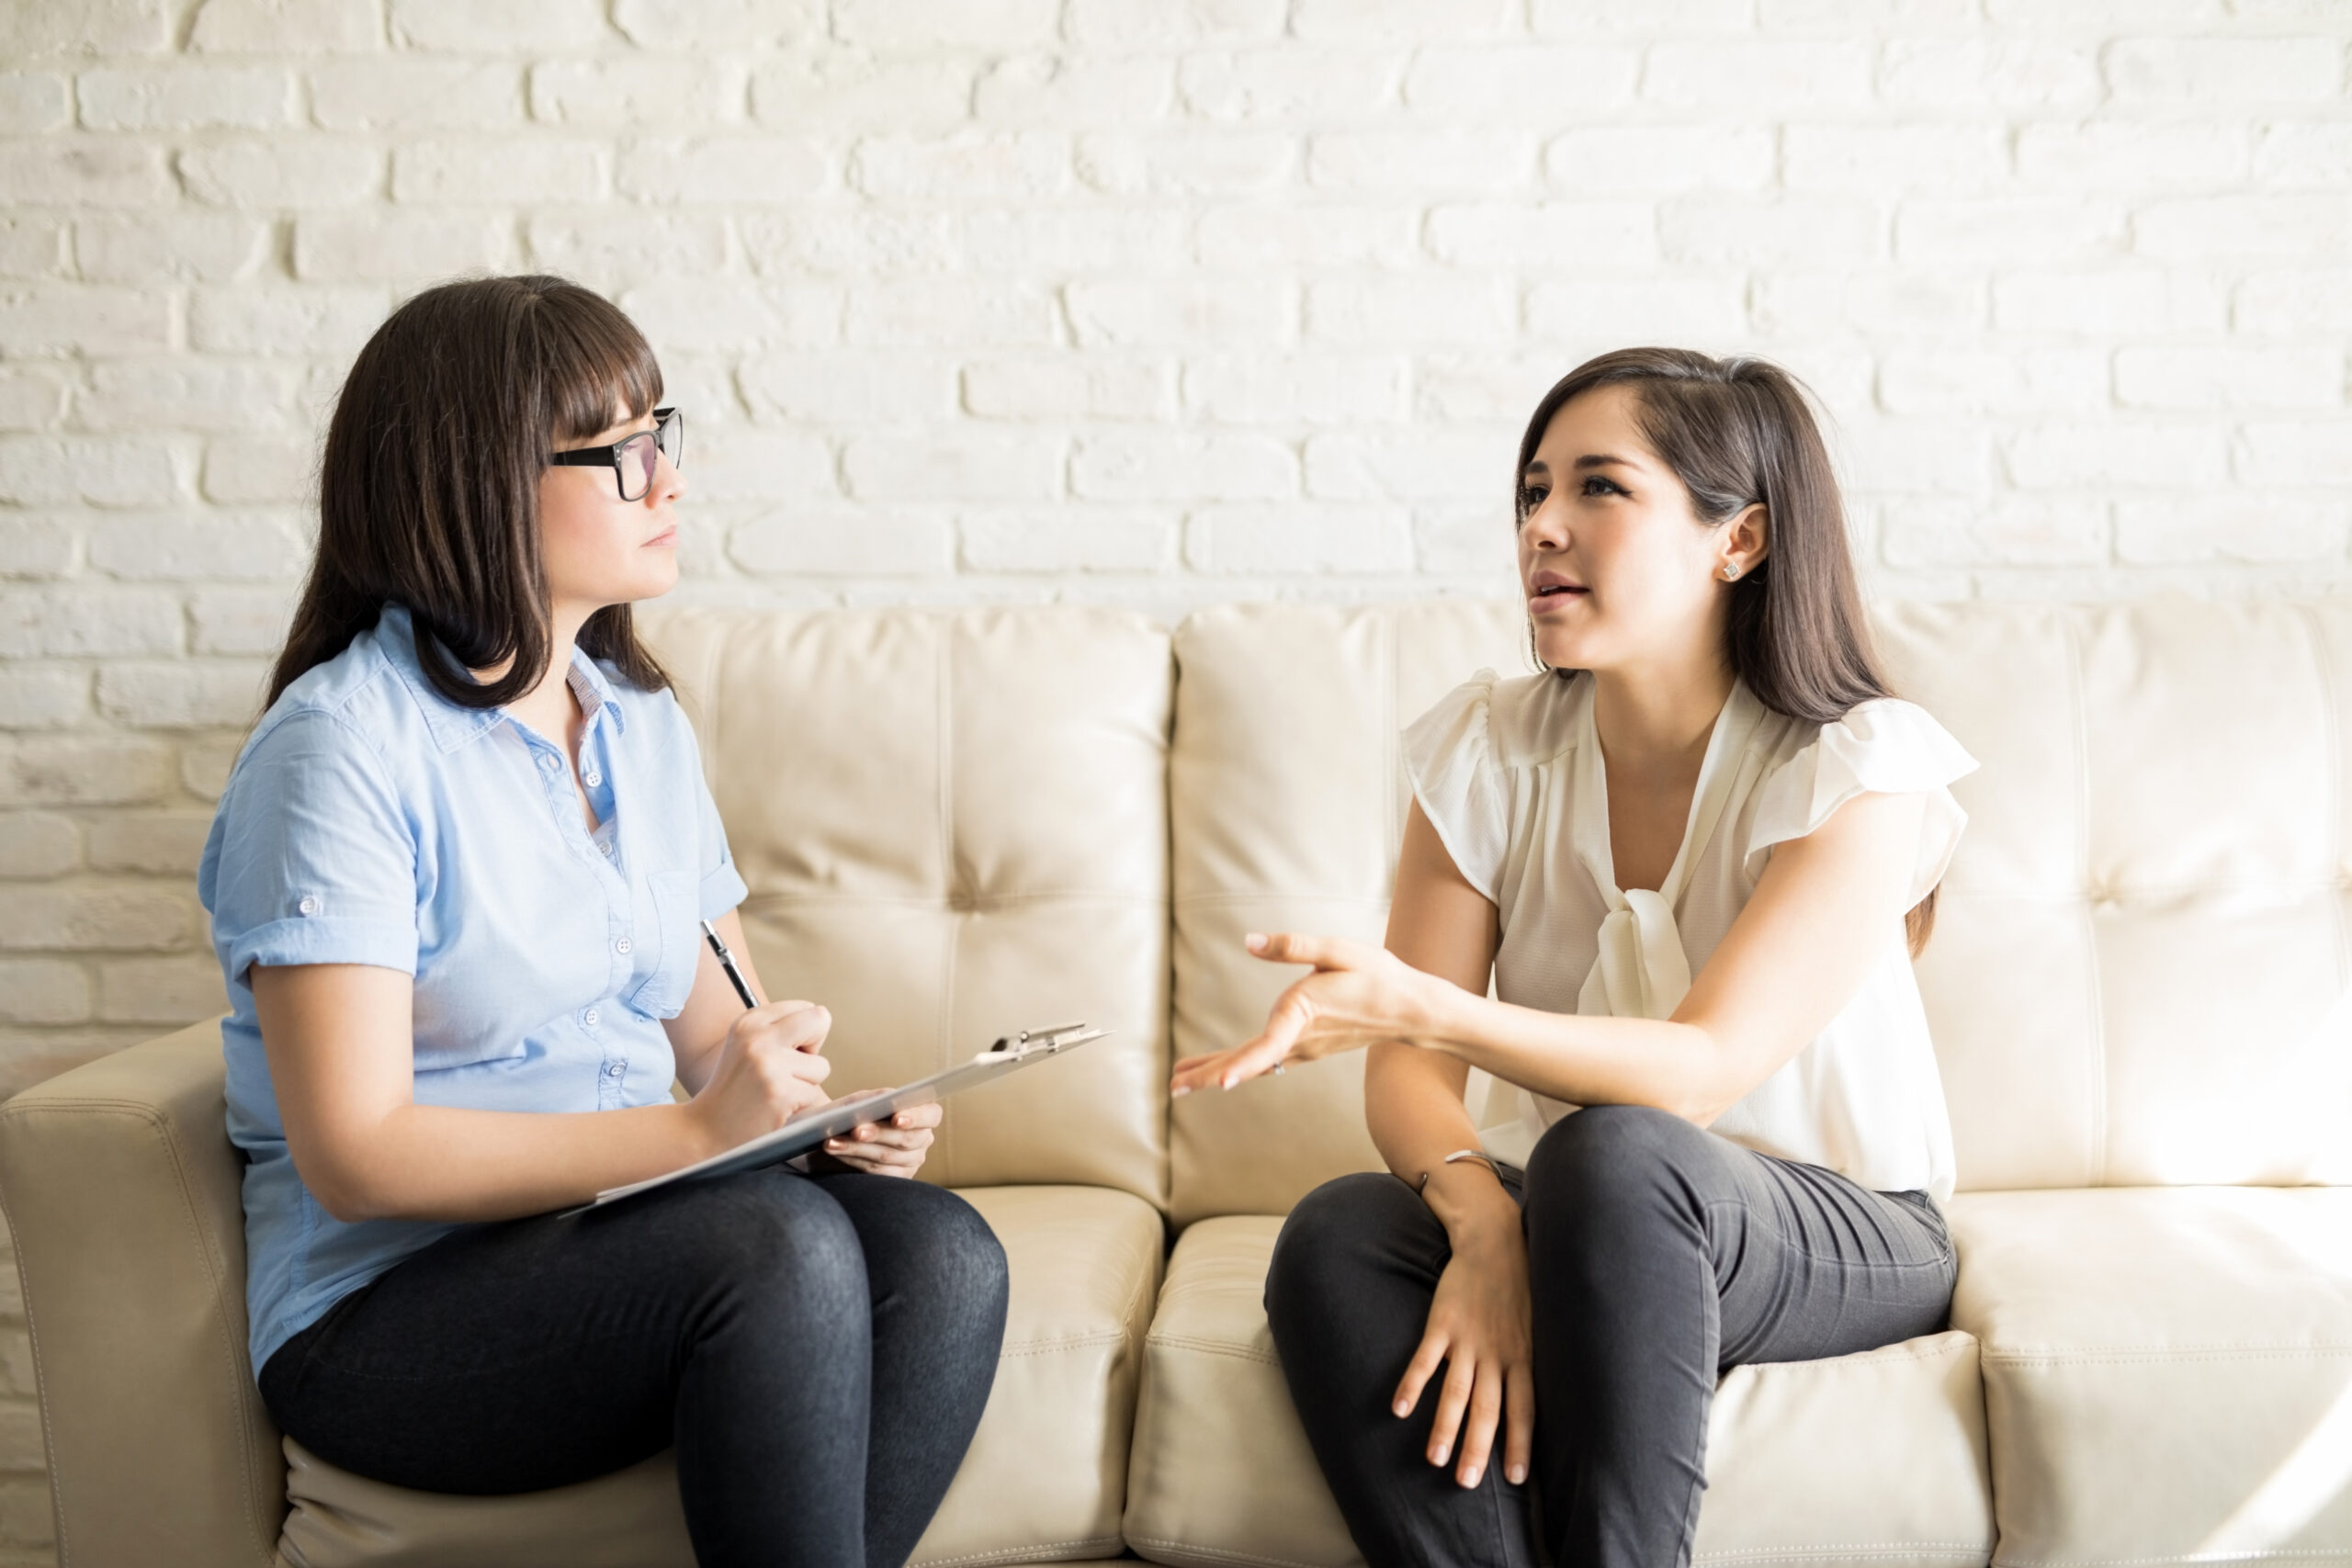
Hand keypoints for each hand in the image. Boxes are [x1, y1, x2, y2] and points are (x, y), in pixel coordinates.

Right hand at [688, 1001, 833, 1156]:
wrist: (706, 1129)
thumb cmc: (735, 1090)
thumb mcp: (746, 1045)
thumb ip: (780, 1029)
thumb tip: (824, 1018)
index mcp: (750, 1021)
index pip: (806, 1008)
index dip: (804, 1034)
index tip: (782, 1053)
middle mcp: (758, 1037)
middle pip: (820, 1020)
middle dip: (815, 1047)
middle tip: (790, 1069)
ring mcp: (769, 1064)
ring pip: (822, 1066)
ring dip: (806, 1084)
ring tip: (775, 1092)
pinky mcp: (780, 1093)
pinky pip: (814, 1094)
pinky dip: (801, 1105)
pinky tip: (775, 1108)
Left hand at [816, 1095, 938, 1178]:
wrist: (834, 1134)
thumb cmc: (854, 1112)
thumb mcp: (864, 1101)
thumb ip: (876, 1098)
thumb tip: (882, 1101)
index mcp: (923, 1114)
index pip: (931, 1115)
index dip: (916, 1117)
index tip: (896, 1118)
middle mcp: (922, 1139)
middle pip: (906, 1138)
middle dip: (878, 1133)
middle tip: (855, 1130)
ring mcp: (911, 1162)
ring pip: (887, 1156)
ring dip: (856, 1148)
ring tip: (832, 1141)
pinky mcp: (894, 1178)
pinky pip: (876, 1171)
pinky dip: (853, 1160)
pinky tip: (835, 1151)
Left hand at [1169, 932, 1443, 1095]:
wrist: (1409, 1007)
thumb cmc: (1377, 975)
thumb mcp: (1338, 950)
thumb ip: (1292, 945)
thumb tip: (1249, 941)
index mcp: (1305, 1013)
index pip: (1269, 1046)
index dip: (1243, 1064)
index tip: (1220, 1083)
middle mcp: (1301, 1038)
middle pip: (1249, 1063)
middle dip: (1209, 1075)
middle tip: (1173, 1088)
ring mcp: (1304, 1048)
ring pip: (1255, 1065)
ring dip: (1217, 1072)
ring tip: (1182, 1082)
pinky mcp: (1307, 1047)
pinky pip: (1266, 1062)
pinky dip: (1239, 1066)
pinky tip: (1222, 1070)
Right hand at [1397, 1223, 1533, 1490]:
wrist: (1495, 1240)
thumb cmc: (1519, 1287)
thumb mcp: (1538, 1327)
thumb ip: (1531, 1363)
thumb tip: (1541, 1401)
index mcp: (1523, 1357)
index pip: (1524, 1409)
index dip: (1519, 1444)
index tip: (1516, 1478)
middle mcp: (1497, 1354)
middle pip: (1487, 1409)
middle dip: (1477, 1448)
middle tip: (1466, 1482)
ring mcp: (1467, 1339)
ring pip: (1456, 1391)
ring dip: (1445, 1427)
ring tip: (1434, 1459)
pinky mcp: (1441, 1323)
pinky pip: (1424, 1359)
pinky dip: (1412, 1385)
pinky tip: (1398, 1409)